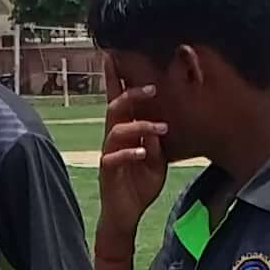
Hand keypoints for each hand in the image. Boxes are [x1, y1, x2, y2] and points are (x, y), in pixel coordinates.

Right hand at [93, 79, 171, 237]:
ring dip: (140, 125)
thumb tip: (160, 123)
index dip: (115, 78)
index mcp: (125, 131)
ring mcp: (109, 153)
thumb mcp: (156, 159)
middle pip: (115, 107)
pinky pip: (114, 156)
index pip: (118, 100)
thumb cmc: (140, 183)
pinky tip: (143, 153)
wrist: (126, 213)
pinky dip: (130, 152)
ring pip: (116, 129)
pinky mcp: (108, 170)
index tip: (114, 55)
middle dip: (133, 94)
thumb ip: (157, 141)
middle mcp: (113, 138)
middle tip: (153, 87)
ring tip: (161, 128)